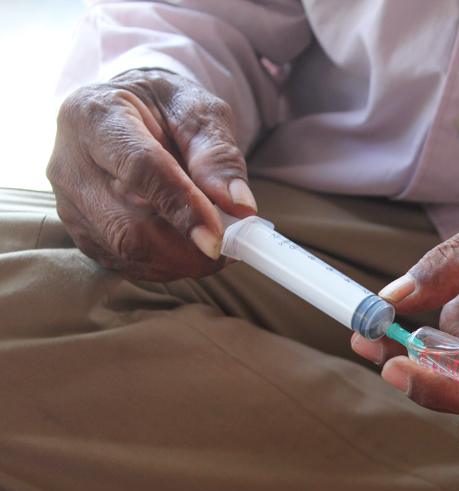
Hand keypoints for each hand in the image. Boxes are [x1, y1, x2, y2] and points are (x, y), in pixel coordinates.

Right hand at [47, 69, 256, 280]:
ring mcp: (69, 203)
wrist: (131, 113)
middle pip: (126, 224)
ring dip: (181, 260)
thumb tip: (239, 206)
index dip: (182, 207)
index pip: (139, 169)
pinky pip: (125, 263)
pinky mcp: (80, 233)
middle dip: (186, 247)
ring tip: (217, 244)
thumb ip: (219, 155)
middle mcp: (70, 162)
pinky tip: (190, 249)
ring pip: (125, 251)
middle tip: (231, 247)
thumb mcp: (200, 112)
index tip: (219, 236)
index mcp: (95, 115)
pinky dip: (167, 265)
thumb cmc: (165, 108)